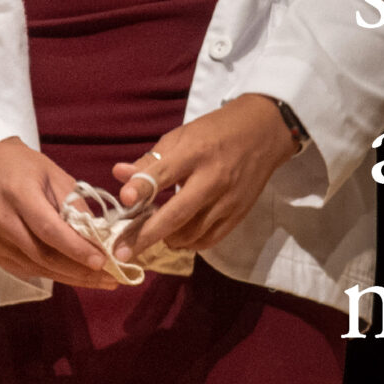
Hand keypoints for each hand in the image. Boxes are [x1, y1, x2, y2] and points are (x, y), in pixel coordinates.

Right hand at [0, 138, 114, 287]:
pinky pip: (28, 270)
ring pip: (37, 267)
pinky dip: (54, 274)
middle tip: (110, 278)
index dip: (76, 249)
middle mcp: (1, 220)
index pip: (48, 229)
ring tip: (100, 280)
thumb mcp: (58, 177)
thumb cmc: (28, 169)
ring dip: (71, 277)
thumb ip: (77, 207)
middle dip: (79, 270)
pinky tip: (75, 275)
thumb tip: (100, 239)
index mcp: (18, 194)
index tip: (102, 262)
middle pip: (43, 255)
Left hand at [111, 96, 298, 261]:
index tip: (125, 201)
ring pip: (192, 233)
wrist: (264, 133)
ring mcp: (228, 200)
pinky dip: (189, 243)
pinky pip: (210, 239)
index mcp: (195, 152)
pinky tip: (177, 238)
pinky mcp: (239, 213)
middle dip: (146, 236)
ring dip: (167, 240)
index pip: (164, 174)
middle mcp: (213, 179)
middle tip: (121, 252)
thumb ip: (150, 160)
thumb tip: (119, 176)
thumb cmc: (215, 132)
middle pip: (177, 215)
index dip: (143, 188)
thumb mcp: (180, 137)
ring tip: (151, 237)